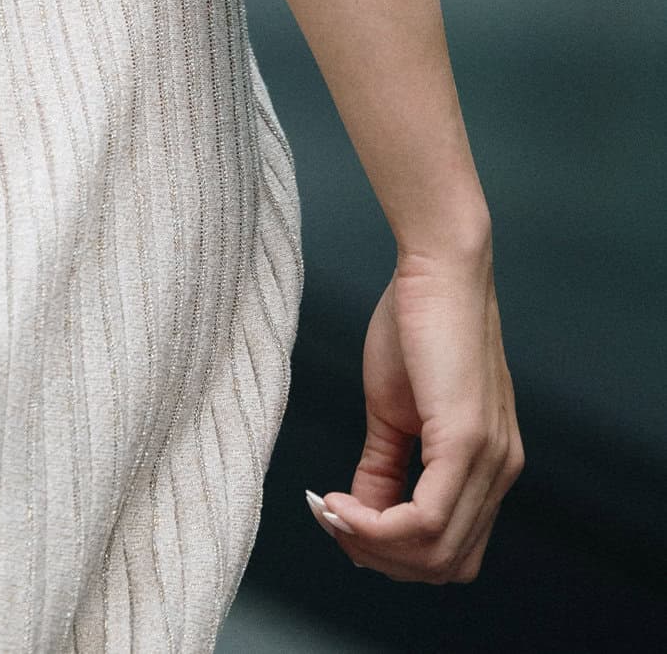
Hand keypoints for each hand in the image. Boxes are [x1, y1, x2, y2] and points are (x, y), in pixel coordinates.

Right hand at [307, 237, 524, 582]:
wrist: (437, 265)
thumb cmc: (416, 322)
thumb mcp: (391, 408)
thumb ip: (381, 468)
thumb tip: (357, 519)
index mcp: (487, 466)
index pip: (449, 550)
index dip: (391, 553)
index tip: (339, 522)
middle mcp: (499, 472)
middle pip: (445, 565)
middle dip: (380, 559)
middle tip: (332, 522)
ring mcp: (489, 460)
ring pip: (437, 553)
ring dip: (375, 547)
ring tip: (331, 511)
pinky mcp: (468, 440)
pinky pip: (427, 520)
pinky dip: (379, 528)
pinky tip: (342, 504)